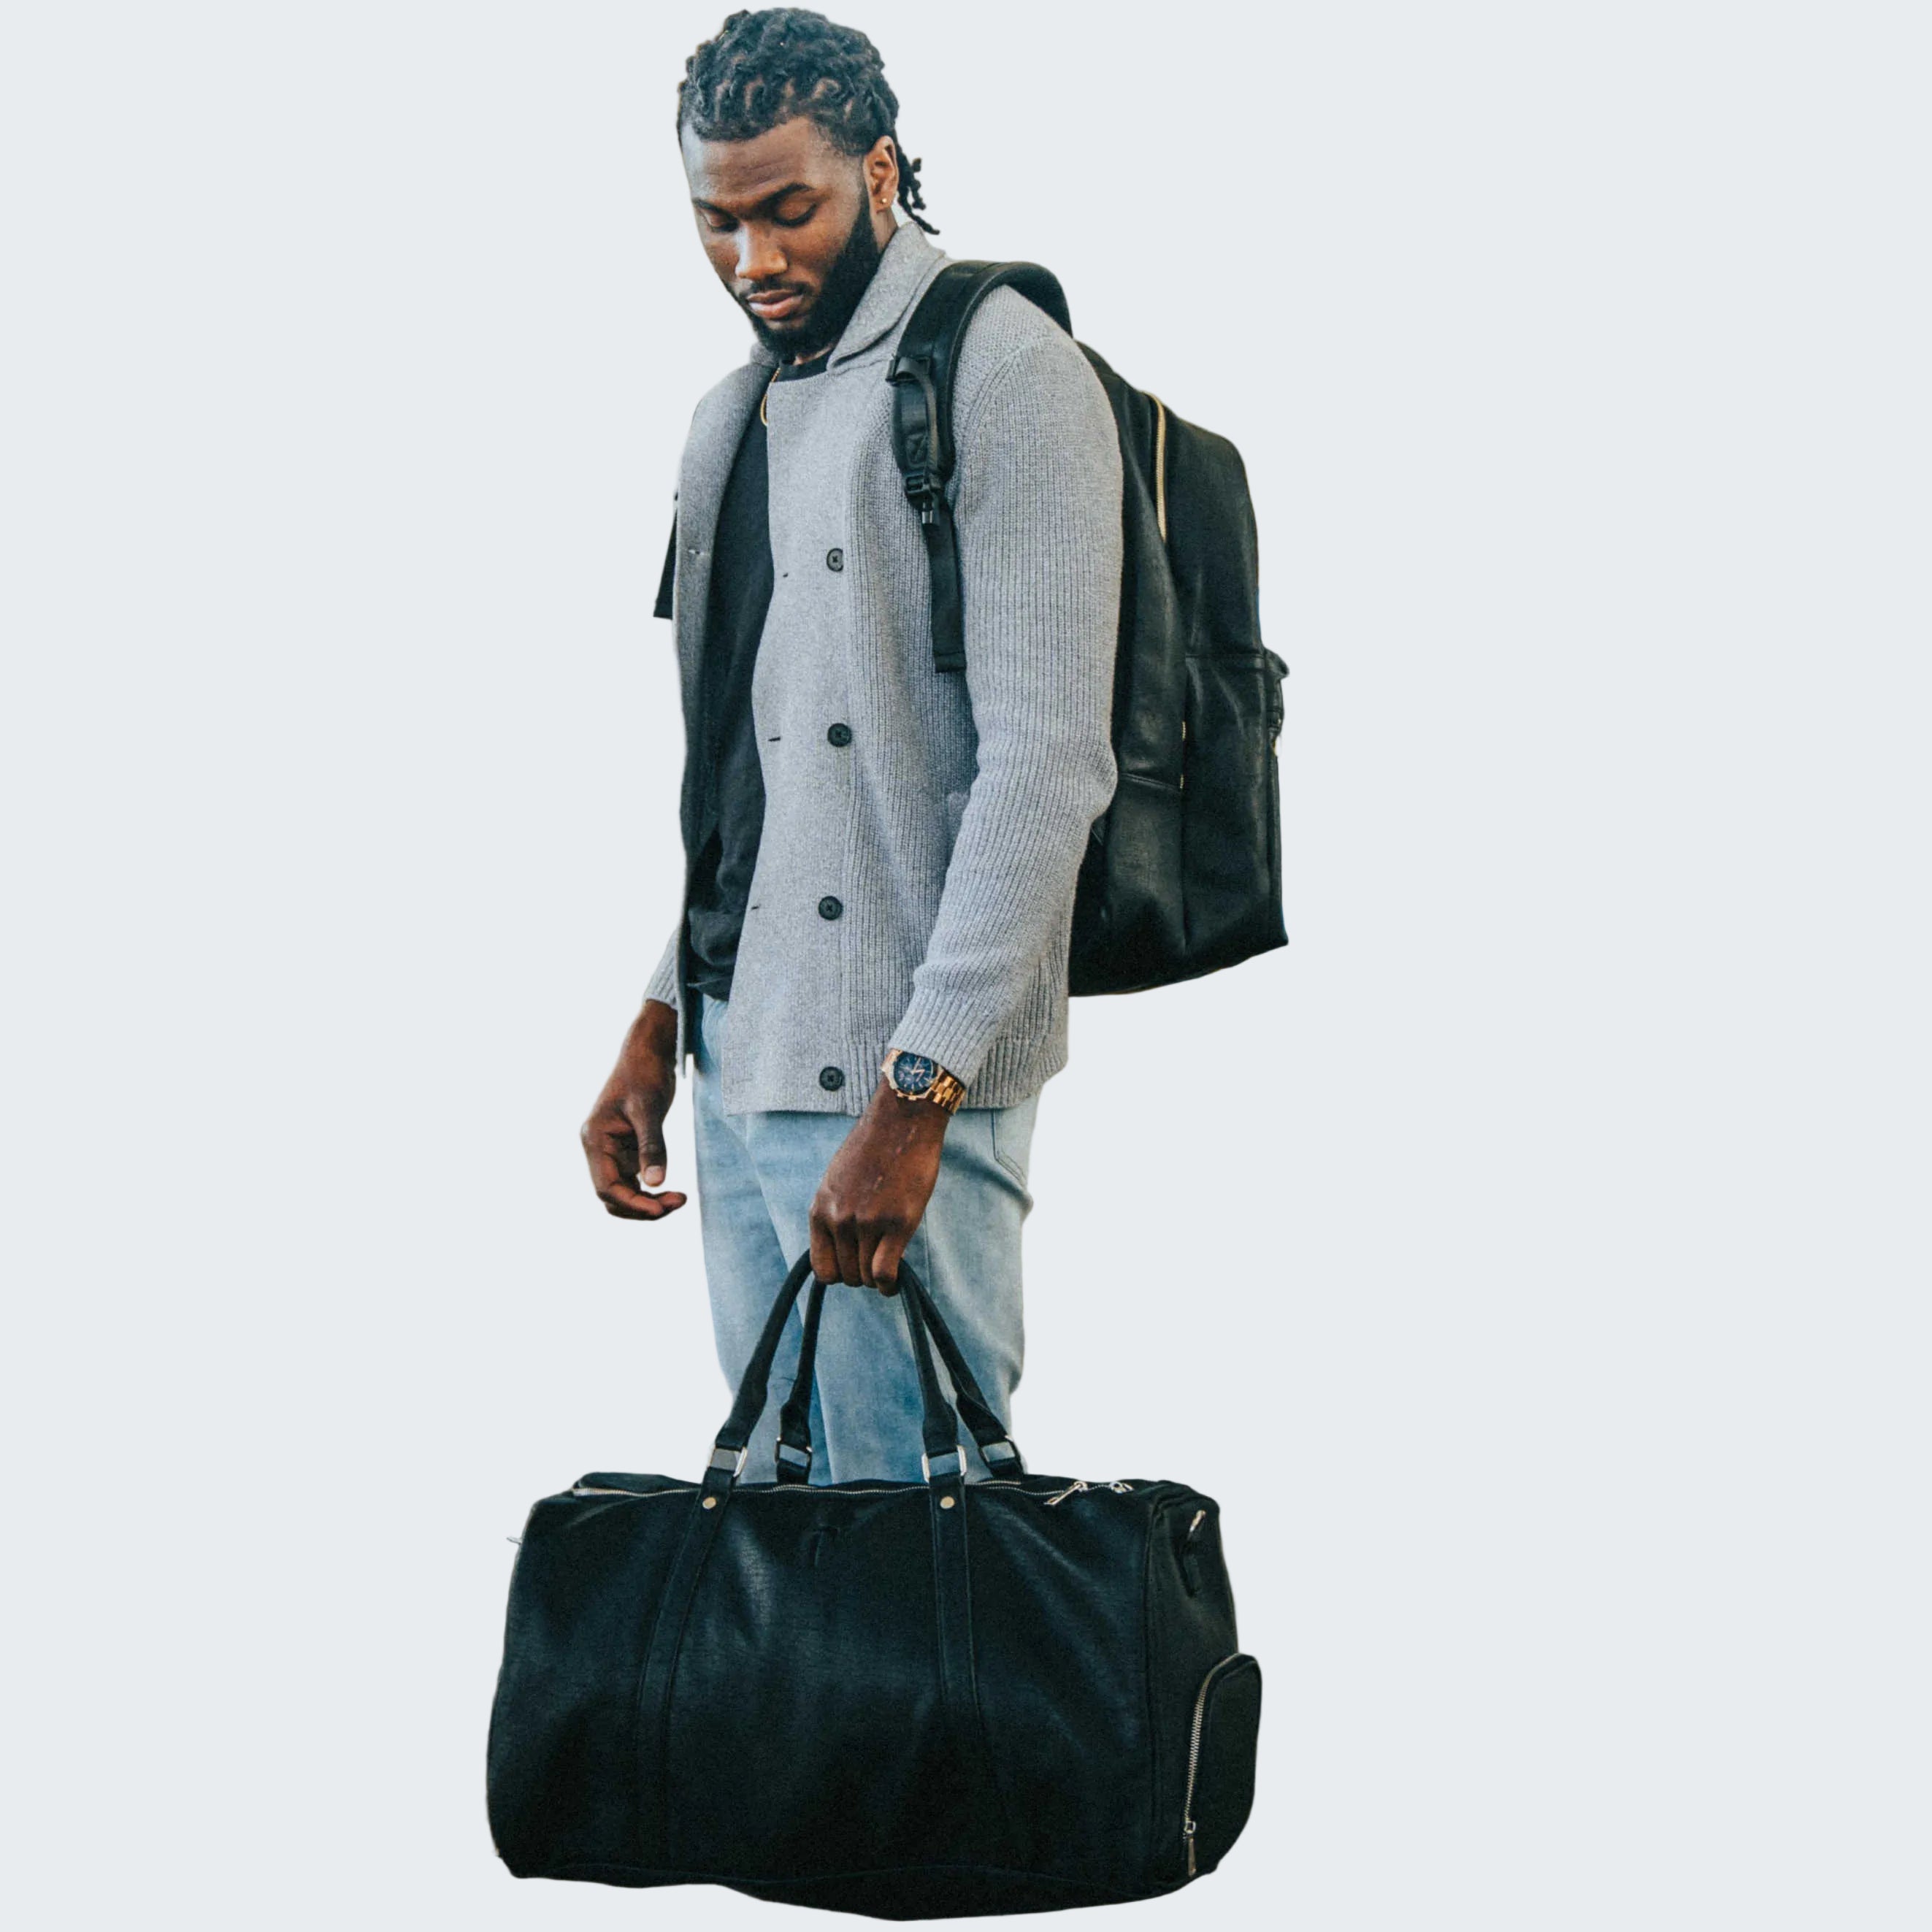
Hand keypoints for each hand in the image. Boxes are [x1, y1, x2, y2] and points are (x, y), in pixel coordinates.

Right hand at [580, 998, 687, 1219]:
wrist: (647, 1052)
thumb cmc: (645, 1073)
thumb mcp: (649, 1109)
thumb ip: (652, 1146)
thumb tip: (656, 1182)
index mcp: (595, 1139)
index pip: (607, 1187)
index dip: (634, 1204)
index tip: (663, 1209)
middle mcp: (598, 1148)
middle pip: (613, 1197)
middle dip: (642, 1207)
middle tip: (679, 1202)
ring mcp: (611, 1150)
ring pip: (624, 1192)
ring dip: (648, 1202)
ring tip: (680, 1198)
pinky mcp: (626, 1148)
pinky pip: (633, 1180)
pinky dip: (651, 1190)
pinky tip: (672, 1189)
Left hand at [810, 1078, 950, 1292]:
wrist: (903, 1120)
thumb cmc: (875, 1147)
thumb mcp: (837, 1180)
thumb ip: (834, 1211)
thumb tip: (841, 1245)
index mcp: (821, 1209)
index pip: (821, 1267)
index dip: (839, 1273)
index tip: (854, 1267)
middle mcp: (839, 1219)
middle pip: (847, 1275)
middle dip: (862, 1275)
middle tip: (877, 1263)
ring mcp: (867, 1223)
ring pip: (867, 1277)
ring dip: (878, 1279)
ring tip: (889, 1267)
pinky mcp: (897, 1223)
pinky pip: (884, 1273)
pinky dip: (889, 1285)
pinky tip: (895, 1282)